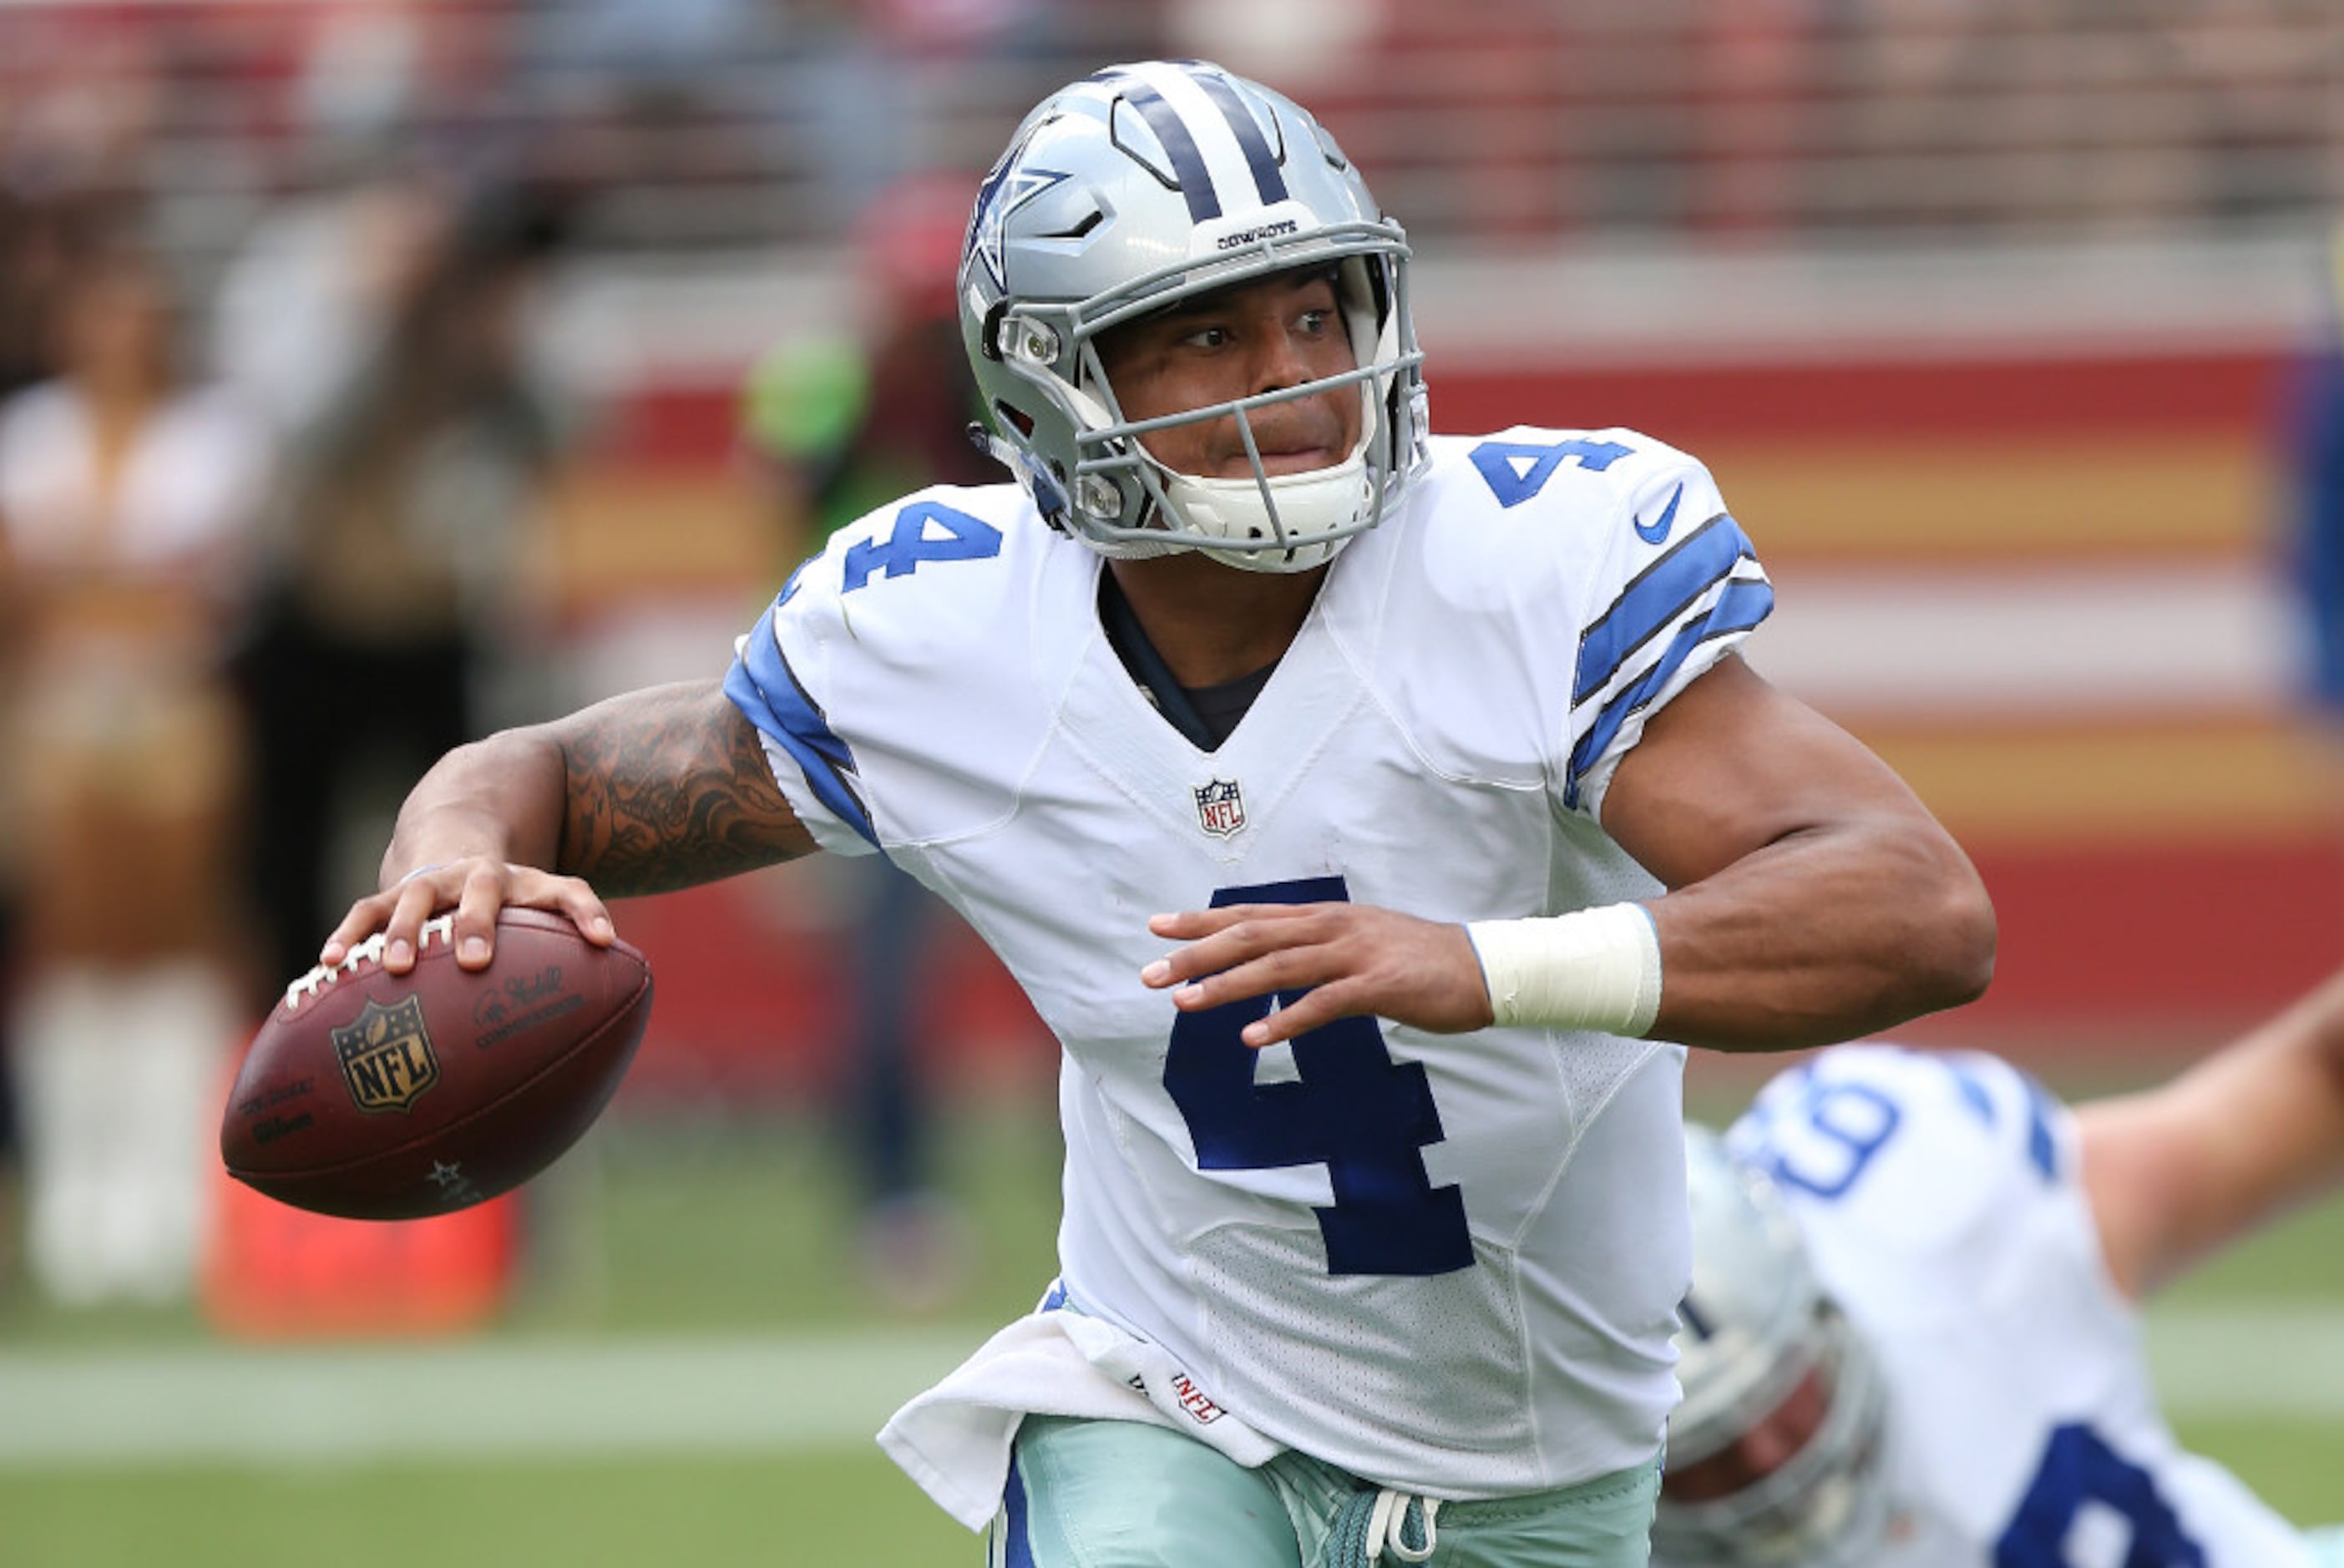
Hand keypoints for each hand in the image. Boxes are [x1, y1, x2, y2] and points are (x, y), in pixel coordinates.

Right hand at [318, 858, 616, 976]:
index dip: (588, 912)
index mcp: (529, 885)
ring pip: (416, 899)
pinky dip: (347, 936)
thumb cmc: (510, 912)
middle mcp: (480, 877)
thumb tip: (599, 1043)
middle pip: (484, 891)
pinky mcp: (390, 894)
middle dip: (479, 924)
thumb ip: (568, 963)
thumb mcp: (542, 922)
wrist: (456, 851)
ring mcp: (432, 883)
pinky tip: (328, 966)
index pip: (568, 890)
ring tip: (396, 968)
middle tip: (475, 961)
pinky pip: (364, 911)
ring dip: (406, 931)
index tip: (604, 941)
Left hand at [1141, 902, 1494, 1047]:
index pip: (1251, 915)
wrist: (1484, 967)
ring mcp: (1354, 954)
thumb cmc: (1420, 962)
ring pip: (1277, 965)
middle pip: (1252, 935)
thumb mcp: (1360, 944)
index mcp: (1325, 917)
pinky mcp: (1377, 985)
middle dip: (1196, 953)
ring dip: (1227, 985)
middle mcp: (1331, 927)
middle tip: (1150, 973)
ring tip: (1184, 1003)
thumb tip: (1275, 963)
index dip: (1201, 921)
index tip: (1156, 927)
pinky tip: (1252, 1038)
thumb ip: (1317, 950)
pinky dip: (1284, 1021)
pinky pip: (1321, 1004)